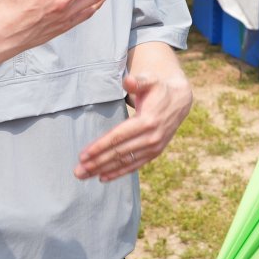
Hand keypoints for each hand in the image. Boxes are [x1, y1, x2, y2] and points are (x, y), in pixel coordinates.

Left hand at [74, 70, 192, 181]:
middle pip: (119, 153)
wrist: (179, 101)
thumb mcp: (150, 80)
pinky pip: (134, 165)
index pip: (118, 137)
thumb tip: (127, 81)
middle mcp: (151, 137)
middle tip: (78, 171)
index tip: (83, 154)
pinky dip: (119, 173)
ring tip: (84, 175)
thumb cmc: (158, 89)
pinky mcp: (154, 153)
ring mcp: (154, 147)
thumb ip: (138, 81)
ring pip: (125, 162)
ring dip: (104, 170)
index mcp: (147, 121)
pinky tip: (103, 177)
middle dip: (97, 162)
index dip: (100, 147)